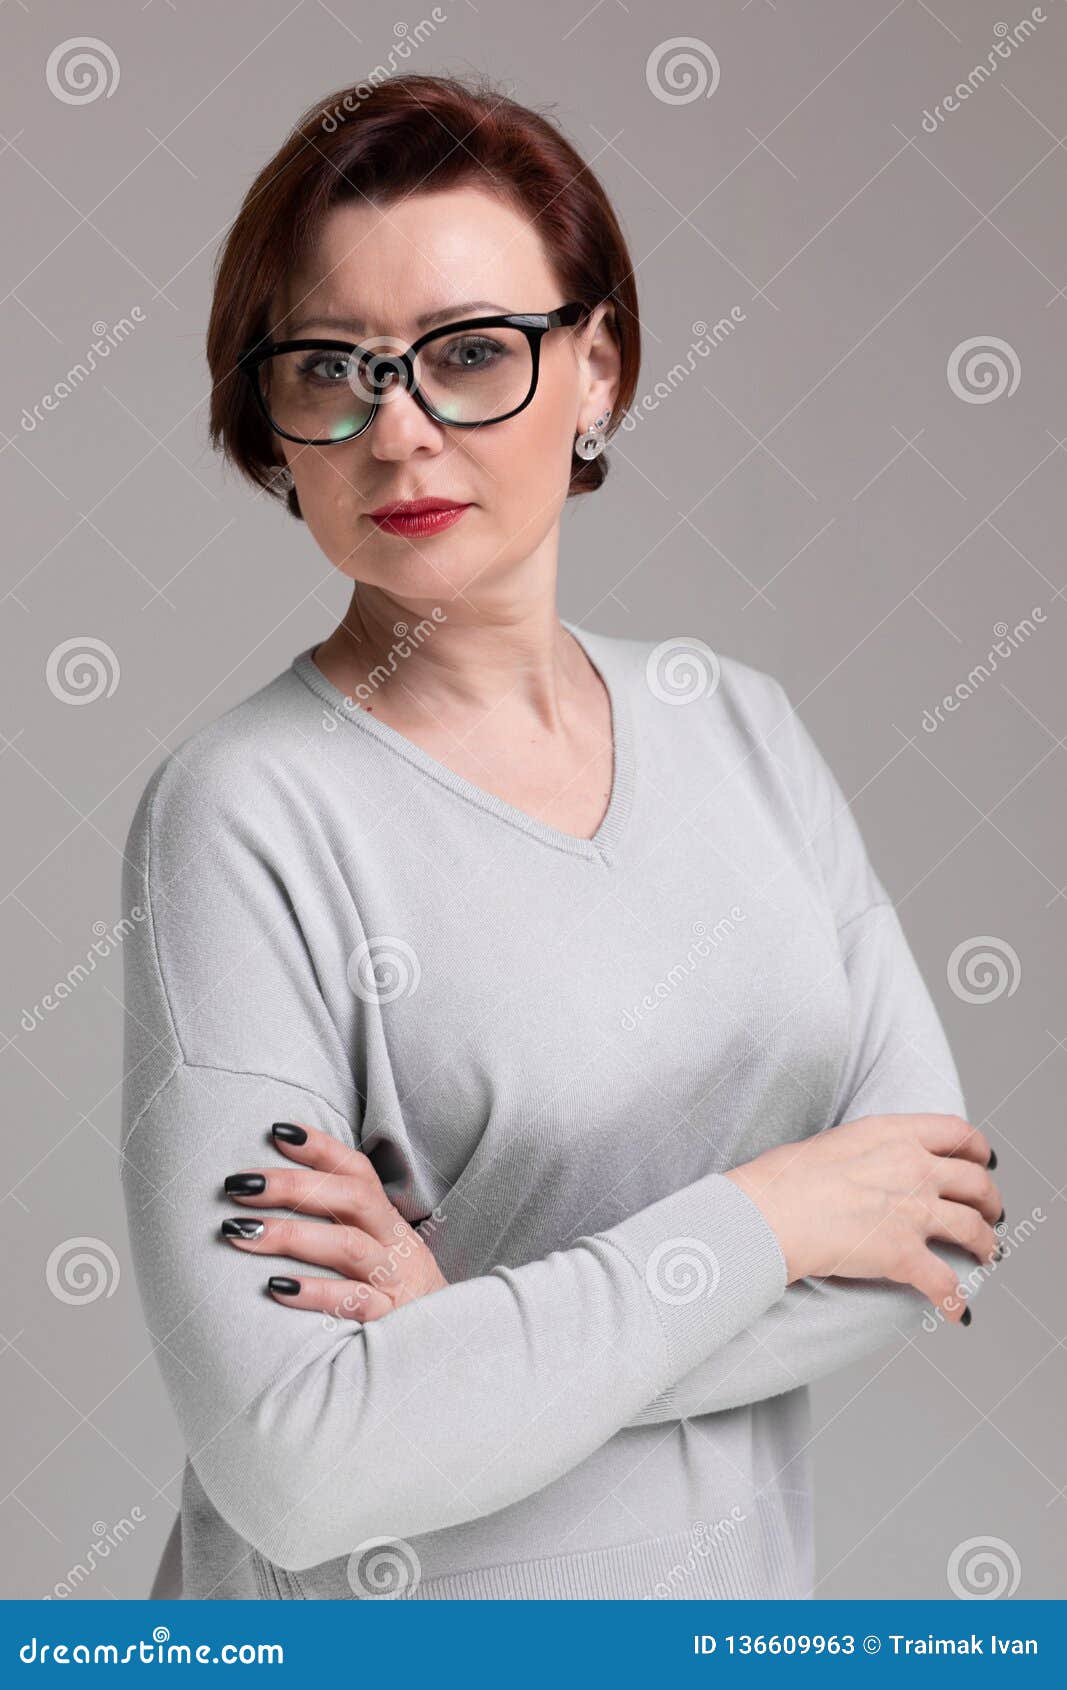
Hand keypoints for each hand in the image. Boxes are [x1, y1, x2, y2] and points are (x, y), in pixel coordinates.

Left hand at [219, 1121, 448, 1318]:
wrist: (443, 1345)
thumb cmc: (394, 1289)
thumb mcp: (378, 1247)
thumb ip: (340, 1220)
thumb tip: (273, 1191)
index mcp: (386, 1219)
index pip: (356, 1171)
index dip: (320, 1148)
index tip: (277, 1131)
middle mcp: (392, 1241)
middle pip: (349, 1198)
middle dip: (291, 1186)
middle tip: (239, 1184)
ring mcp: (393, 1279)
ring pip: (346, 1246)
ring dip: (291, 1234)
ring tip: (240, 1231)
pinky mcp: (389, 1319)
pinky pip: (353, 1301)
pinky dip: (315, 1292)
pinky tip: (276, 1288)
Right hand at [724, 1113, 1001, 1321]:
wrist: (767, 1211)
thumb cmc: (783, 1178)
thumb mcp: (835, 1142)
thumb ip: (868, 1151)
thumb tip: (871, 1167)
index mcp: (894, 1135)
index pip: (957, 1132)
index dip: (979, 1149)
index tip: (983, 1160)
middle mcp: (914, 1169)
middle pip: (976, 1183)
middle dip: (991, 1201)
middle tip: (991, 1213)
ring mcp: (913, 1212)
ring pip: (975, 1230)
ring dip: (987, 1246)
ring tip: (987, 1255)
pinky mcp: (904, 1255)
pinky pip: (946, 1284)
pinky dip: (957, 1302)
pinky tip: (959, 1313)